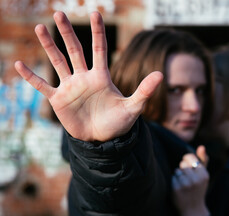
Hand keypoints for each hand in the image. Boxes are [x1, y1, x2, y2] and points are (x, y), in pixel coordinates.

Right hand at [14, 11, 161, 141]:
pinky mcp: (59, 100)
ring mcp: (70, 87)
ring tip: (40, 27)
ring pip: (58, 62)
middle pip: (75, 50)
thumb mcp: (133, 107)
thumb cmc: (119, 123)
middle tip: (59, 14)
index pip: (99, 49)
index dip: (98, 32)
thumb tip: (161, 74)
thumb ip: (144, 91)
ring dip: (49, 46)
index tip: (95, 13)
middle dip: (67, 33)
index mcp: (101, 76)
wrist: (103, 139)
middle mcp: (84, 78)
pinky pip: (42, 86)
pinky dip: (31, 77)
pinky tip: (18, 64)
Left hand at [172, 146, 209, 215]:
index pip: (190, 157)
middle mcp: (196, 179)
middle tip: (188, 179)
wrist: (193, 209)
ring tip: (184, 184)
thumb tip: (202, 146)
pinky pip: (172, 177)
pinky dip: (174, 181)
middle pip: (183, 164)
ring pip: (177, 170)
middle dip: (183, 169)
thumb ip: (203, 160)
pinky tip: (179, 188)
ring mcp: (186, 184)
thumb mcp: (204, 175)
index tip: (189, 167)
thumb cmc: (198, 189)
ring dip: (178, 175)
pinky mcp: (176, 189)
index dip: (187, 160)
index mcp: (204, 174)